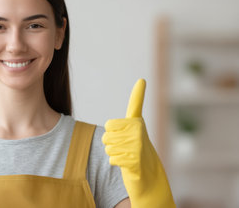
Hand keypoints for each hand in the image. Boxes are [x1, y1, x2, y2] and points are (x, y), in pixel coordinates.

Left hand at [102, 79, 174, 207]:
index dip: (139, 92)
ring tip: (126, 155)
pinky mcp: (134, 159)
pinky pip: (111, 158)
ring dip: (113, 153)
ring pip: (108, 146)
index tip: (142, 80)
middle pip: (106, 133)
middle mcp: (139, 130)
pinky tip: (126, 163)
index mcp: (137, 122)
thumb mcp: (129, 136)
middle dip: (110, 143)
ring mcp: (137, 144)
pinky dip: (115, 163)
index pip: (135, 105)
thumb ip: (121, 126)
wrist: (149, 176)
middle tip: (124, 148)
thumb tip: (123, 112)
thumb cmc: (134, 152)